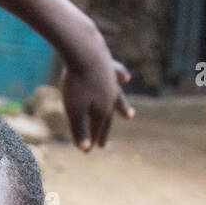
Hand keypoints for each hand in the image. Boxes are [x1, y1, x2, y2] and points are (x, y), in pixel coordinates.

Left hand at [60, 37, 133, 151]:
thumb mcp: (75, 109)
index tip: (85, 153)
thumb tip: (85, 150)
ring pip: (117, 98)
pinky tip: (126, 78)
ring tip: (130, 116)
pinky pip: (116, 74)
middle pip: (107, 118)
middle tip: (104, 145)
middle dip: (103, 132)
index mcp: (102, 110)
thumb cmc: (79, 82)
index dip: (90, 141)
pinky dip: (120, 78)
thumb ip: (81, 129)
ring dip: (121, 107)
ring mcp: (111, 81)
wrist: (86, 51)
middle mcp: (110, 98)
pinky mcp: (108, 66)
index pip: (96, 130)